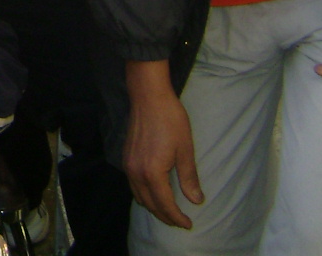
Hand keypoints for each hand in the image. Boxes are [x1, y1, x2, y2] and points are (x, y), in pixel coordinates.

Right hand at [123, 59, 201, 228]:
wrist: (148, 97)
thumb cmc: (170, 120)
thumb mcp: (185, 149)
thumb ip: (189, 177)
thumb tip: (196, 200)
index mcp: (152, 173)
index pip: (165, 205)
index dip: (177, 218)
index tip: (188, 224)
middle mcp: (136, 173)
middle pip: (150, 205)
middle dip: (165, 216)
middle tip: (180, 222)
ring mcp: (128, 166)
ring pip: (139, 197)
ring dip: (153, 207)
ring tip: (168, 211)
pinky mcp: (125, 158)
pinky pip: (133, 186)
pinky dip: (143, 195)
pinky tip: (154, 192)